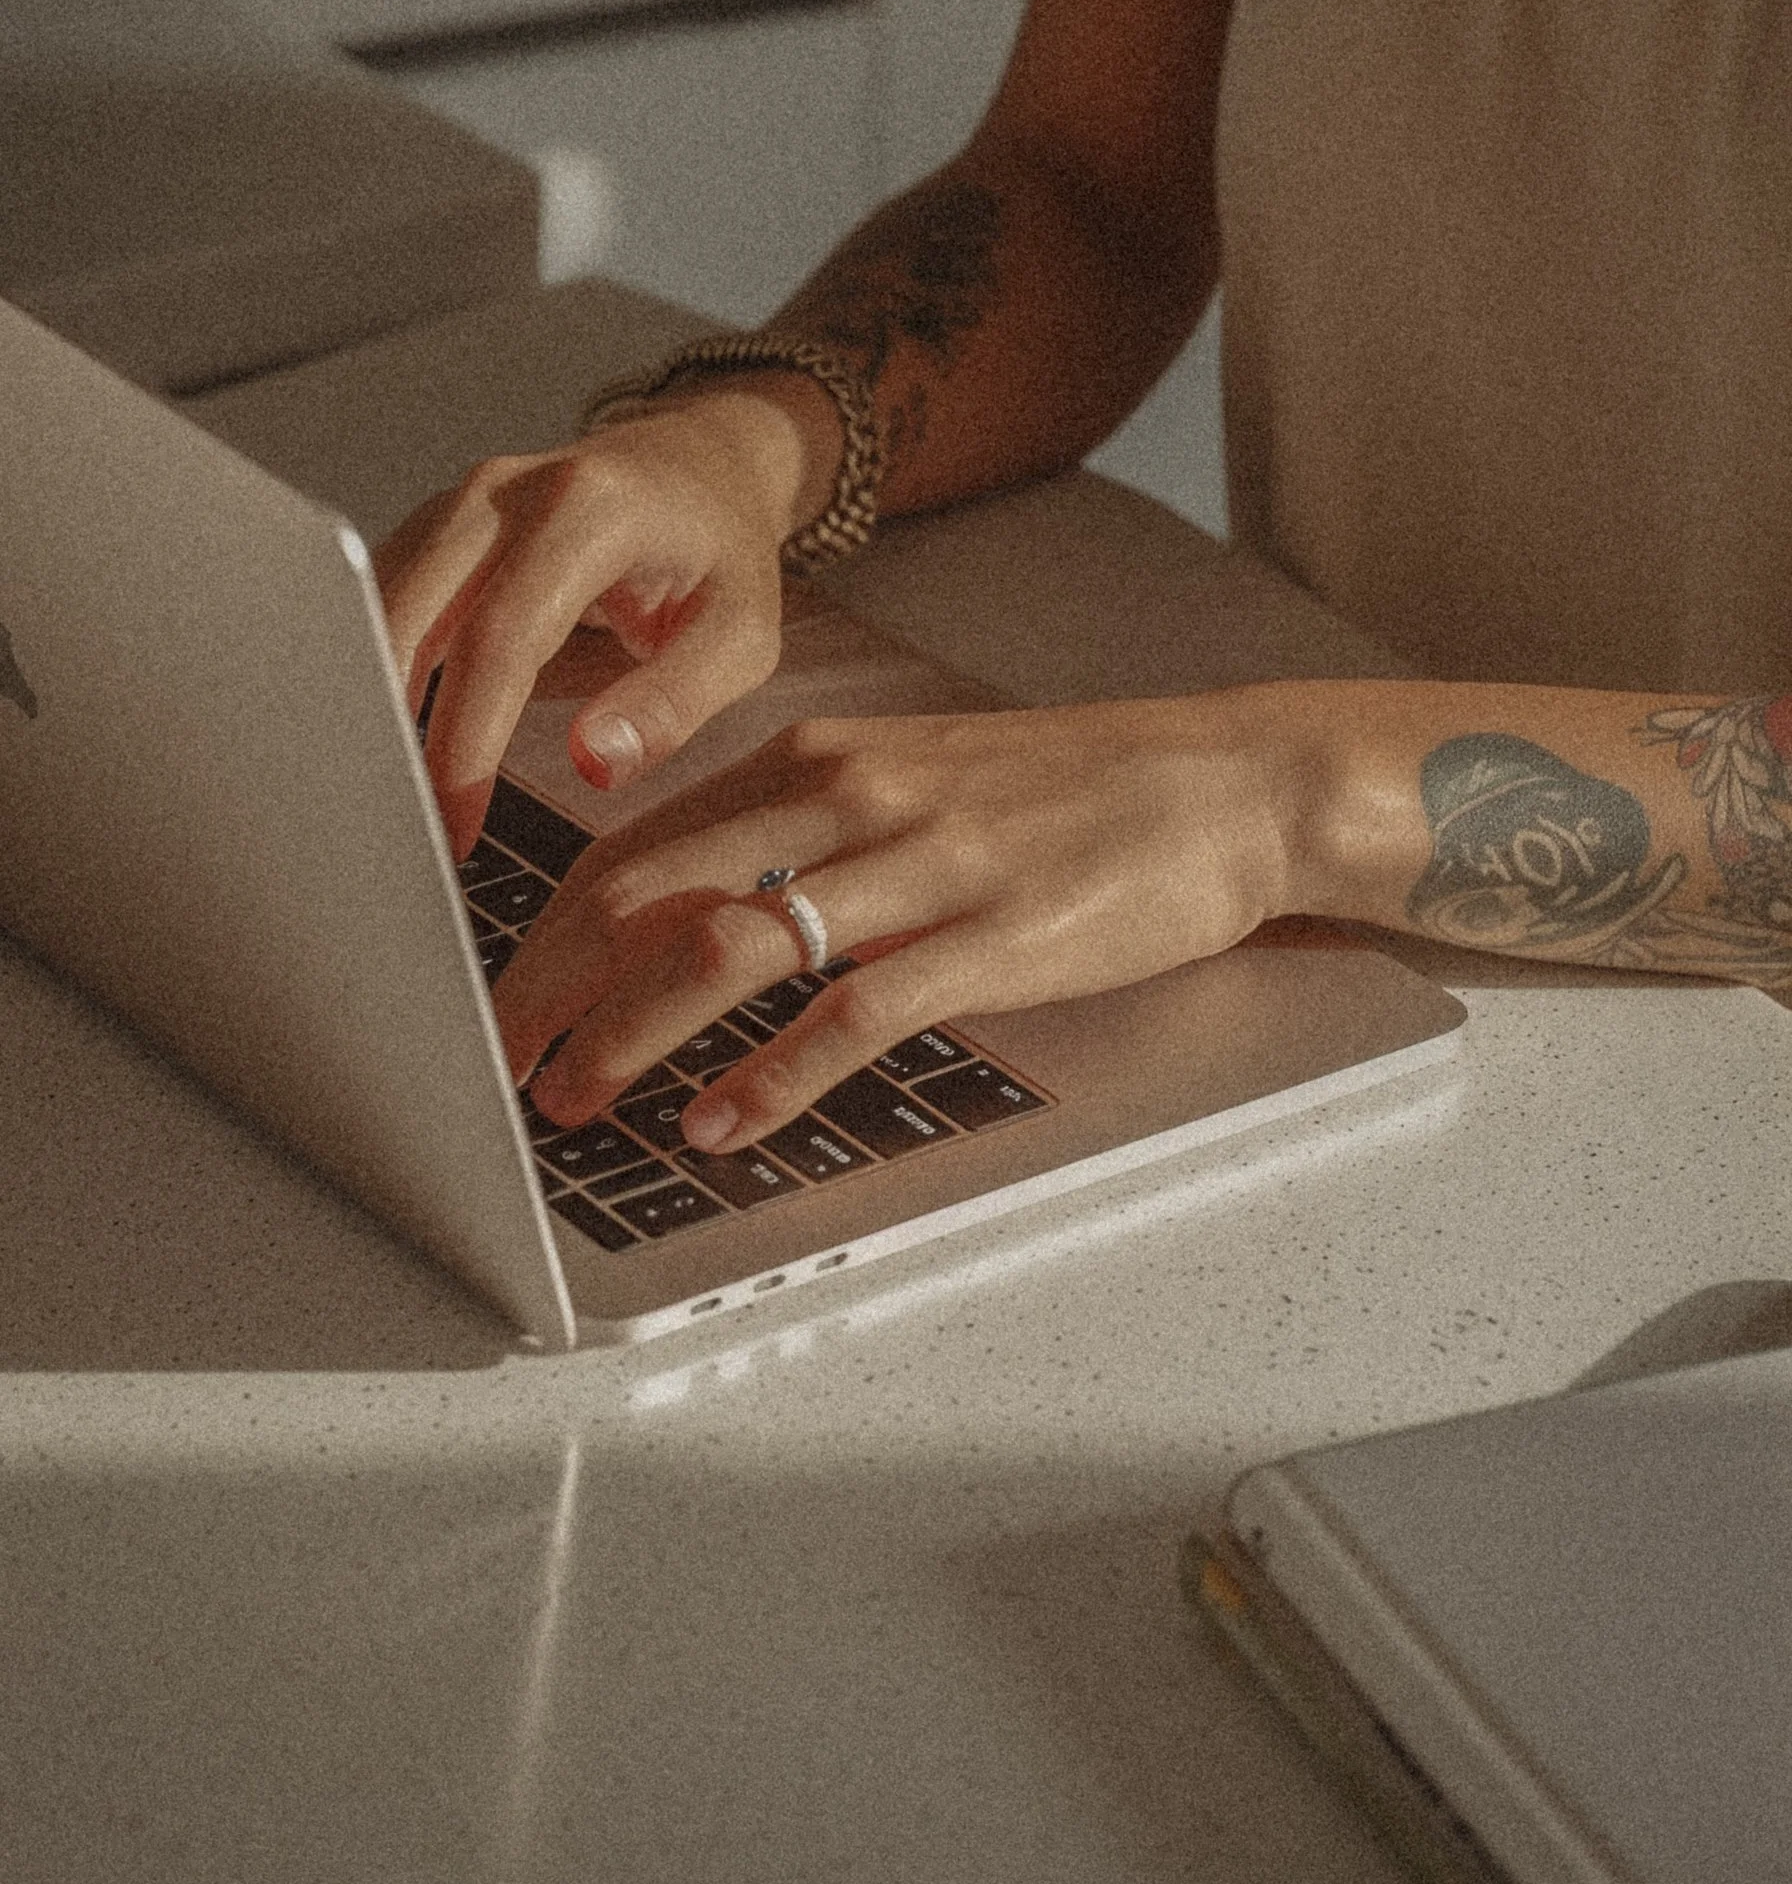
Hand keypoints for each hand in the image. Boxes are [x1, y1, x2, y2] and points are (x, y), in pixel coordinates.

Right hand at [375, 386, 832, 859]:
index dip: (468, 740)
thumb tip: (593, 764)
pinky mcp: (440, 521)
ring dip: (366, 696)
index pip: (503, 637)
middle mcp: (510, 490)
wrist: (702, 467)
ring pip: (378, 600)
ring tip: (376, 791)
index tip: (453, 822)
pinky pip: (383, 593)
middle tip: (392, 825)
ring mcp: (464, 500)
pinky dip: (370, 663)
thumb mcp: (741, 637)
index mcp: (590, 509)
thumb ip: (673, 702)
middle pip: (411, 611)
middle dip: (389, 726)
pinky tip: (379, 734)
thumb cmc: (724, 557)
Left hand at [496, 690, 1309, 1148]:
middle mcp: (848, 799)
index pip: (637, 844)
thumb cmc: (1070, 793)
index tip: (497, 998)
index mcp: (818, 759)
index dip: (546, 931)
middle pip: (648, 893)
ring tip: (578, 1102)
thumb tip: (697, 911)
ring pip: (729, 948)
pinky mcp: (988, 938)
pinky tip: (724, 1123)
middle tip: (496, 1064)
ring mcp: (918, 868)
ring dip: (632, 1036)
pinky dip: (772, 1077)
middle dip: (550, 988)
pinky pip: (852, 1013)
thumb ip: (804, 832)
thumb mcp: (914, 781)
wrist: (1223, 783)